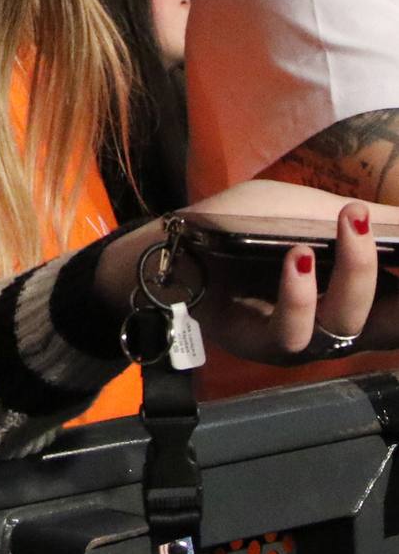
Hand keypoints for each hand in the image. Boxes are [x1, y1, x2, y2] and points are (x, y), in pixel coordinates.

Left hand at [97, 182, 398, 361]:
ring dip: (358, 271)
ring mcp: (304, 337)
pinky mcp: (261, 343)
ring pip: (347, 323)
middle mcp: (342, 323)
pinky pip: (291, 331)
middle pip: (392, 324)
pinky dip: (299, 293)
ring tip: (350, 223)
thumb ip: (366, 221)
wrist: (175, 243)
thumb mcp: (310, 210)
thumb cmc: (249, 227)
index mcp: (363, 294)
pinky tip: (299, 256)